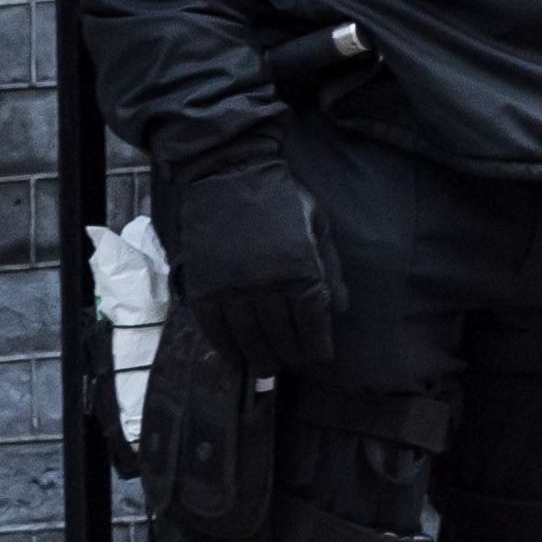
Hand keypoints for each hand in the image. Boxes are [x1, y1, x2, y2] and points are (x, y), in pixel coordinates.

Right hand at [159, 146, 339, 376]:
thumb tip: (339, 309)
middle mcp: (265, 284)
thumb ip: (330, 269)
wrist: (229, 173)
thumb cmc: (281, 198)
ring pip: (247, 338)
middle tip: (292, 364)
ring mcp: (230, 287)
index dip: (317, 344)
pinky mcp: (201, 286)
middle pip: (280, 335)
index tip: (320, 356)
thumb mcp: (319, 227)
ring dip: (258, 358)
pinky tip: (235, 357)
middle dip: (290, 355)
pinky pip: (213, 329)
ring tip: (266, 367)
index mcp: (299, 269)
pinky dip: (225, 348)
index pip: (311, 321)